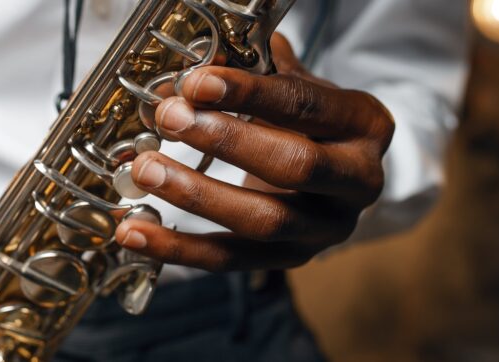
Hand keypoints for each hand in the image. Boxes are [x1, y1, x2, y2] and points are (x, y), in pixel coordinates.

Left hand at [116, 34, 394, 270]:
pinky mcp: (290, 260)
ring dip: (195, 195)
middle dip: (226, 141)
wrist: (332, 168)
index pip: (305, 106)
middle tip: (171, 118)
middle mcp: (358, 181)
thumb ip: (246, 75)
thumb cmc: (305, 119)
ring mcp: (327, 228)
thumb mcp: (288, 85)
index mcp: (364, 124)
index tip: (198, 83)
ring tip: (145, 170)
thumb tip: (181, 79)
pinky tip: (134, 231)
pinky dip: (176, 247)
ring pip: (263, 222)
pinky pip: (228, 258)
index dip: (250, 95)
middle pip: (295, 166)